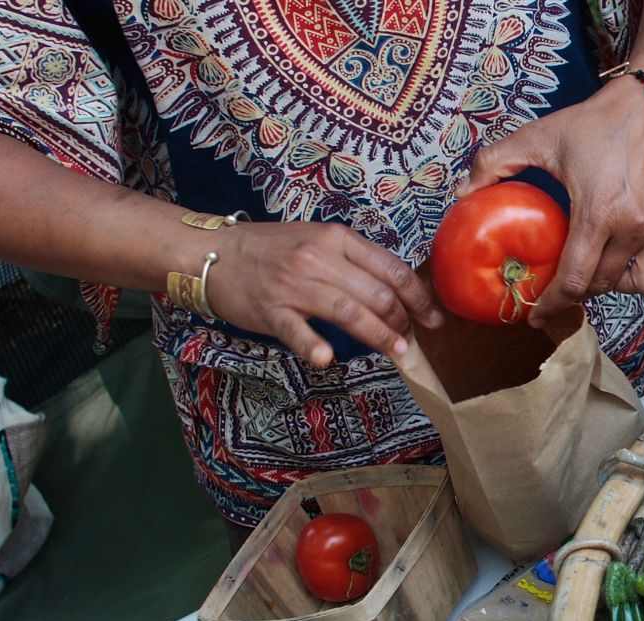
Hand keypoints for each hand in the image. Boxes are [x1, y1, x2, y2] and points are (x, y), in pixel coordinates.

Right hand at [206, 222, 442, 365]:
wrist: (211, 253)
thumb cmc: (271, 249)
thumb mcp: (318, 240)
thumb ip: (355, 261)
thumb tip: (398, 291)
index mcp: (336, 238)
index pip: (392, 269)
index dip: (419, 298)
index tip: (433, 319)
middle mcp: (318, 258)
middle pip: (377, 293)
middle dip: (403, 321)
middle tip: (411, 341)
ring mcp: (293, 285)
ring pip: (350, 312)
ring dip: (379, 336)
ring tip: (397, 352)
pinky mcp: (270, 310)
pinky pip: (296, 330)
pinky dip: (312, 345)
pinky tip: (327, 358)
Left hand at [458, 76, 643, 327]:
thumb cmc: (593, 123)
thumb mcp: (537, 137)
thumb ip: (493, 163)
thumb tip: (461, 194)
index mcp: (599, 212)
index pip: (575, 279)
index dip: (552, 303)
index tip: (536, 313)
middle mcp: (635, 226)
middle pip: (604, 285)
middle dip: (578, 293)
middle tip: (559, 287)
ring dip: (619, 286)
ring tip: (599, 271)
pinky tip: (638, 260)